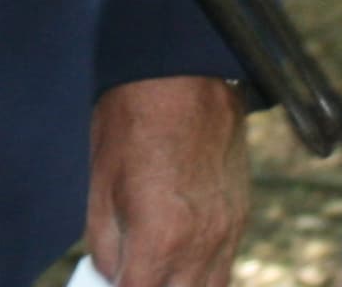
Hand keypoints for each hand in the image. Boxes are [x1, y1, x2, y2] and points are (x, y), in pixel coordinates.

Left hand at [87, 76, 251, 286]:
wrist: (183, 75)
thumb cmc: (132, 120)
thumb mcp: (100, 183)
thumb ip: (104, 242)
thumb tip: (110, 273)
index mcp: (160, 238)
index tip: (109, 283)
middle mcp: (200, 244)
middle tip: (133, 271)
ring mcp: (227, 231)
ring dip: (180, 285)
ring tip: (157, 267)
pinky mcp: (241, 215)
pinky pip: (226, 263)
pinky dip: (203, 269)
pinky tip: (181, 251)